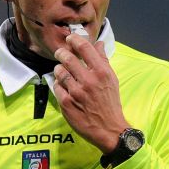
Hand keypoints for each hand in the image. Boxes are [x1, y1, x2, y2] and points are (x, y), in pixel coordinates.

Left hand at [53, 34, 129, 153]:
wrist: (109, 129)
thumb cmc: (111, 103)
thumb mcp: (112, 80)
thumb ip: (103, 61)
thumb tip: (99, 44)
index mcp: (101, 72)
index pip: (84, 48)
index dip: (74, 40)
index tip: (70, 39)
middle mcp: (88, 80)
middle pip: (67, 58)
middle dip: (62, 53)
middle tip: (61, 53)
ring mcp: (76, 92)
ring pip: (59, 72)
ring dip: (59, 69)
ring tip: (62, 72)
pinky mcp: (66, 103)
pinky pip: (56, 87)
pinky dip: (58, 85)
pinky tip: (64, 87)